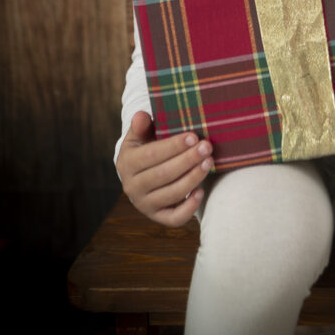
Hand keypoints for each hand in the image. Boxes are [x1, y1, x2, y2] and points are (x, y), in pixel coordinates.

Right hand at [116, 111, 212, 226]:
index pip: (151, 155)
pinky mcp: (158, 217)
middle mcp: (132, 187)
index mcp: (126, 163)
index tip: (193, 136)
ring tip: (208, 162)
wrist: (142, 175)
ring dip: (193, 178)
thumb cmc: (146, 149)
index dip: (173, 146)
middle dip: (187, 160)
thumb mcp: (140, 136)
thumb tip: (141, 115)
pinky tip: (201, 191)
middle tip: (207, 147)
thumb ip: (141, 126)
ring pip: (171, 194)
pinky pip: (174, 218)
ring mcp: (144, 204)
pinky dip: (189, 207)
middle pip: (163, 174)